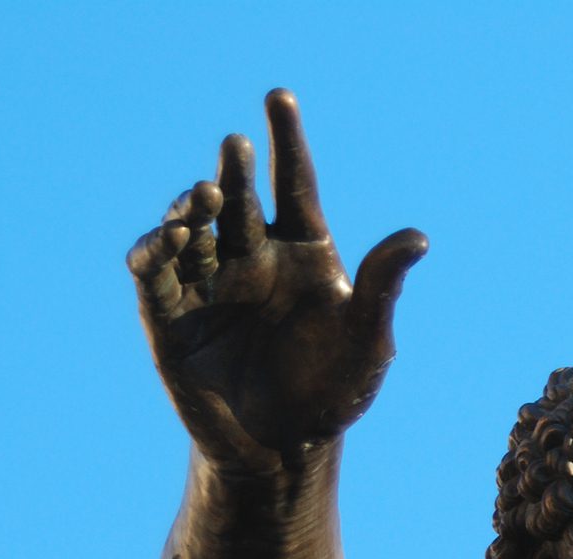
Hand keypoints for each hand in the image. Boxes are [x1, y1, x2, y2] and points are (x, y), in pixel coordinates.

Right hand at [127, 89, 426, 468]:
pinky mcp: (171, 319)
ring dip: (191, 210)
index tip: (278, 97)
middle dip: (233, 173)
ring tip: (204, 197)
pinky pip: (155, 278)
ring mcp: (209, 286)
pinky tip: (164, 242)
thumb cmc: (335, 390)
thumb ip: (383, 285)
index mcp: (302, 254)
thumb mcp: (368, 339)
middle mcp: (252, 259)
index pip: (292, 185)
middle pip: (238, 202)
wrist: (288, 447)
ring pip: (192, 231)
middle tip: (235, 147)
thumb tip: (418, 238)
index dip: (285, 142)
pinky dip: (153, 255)